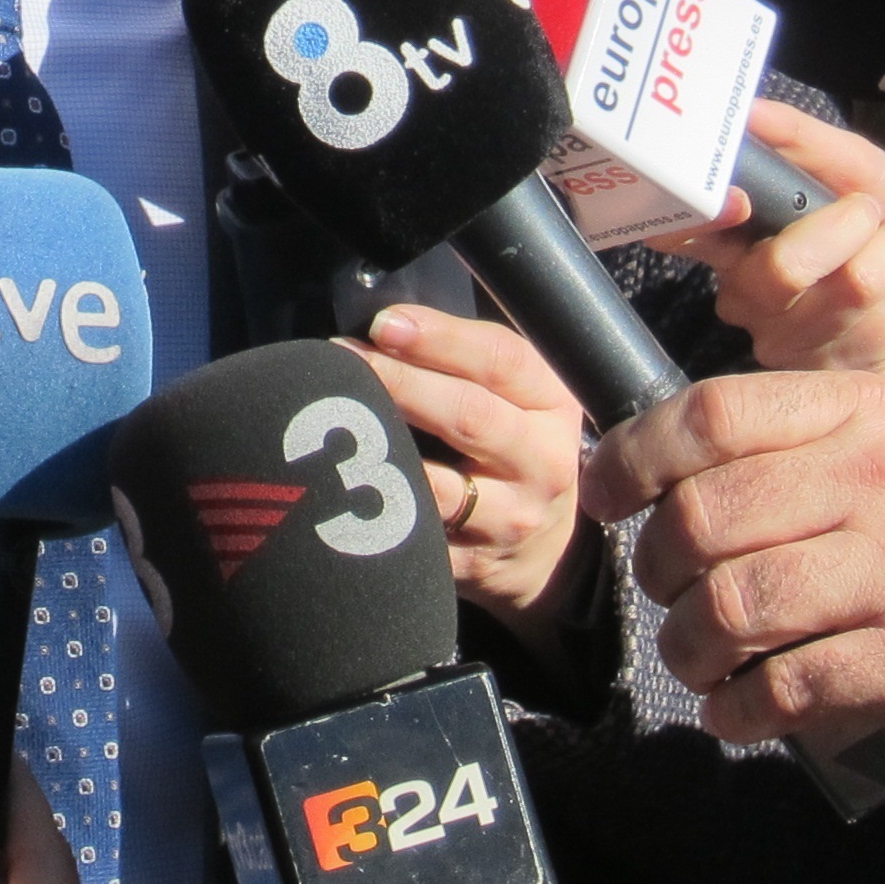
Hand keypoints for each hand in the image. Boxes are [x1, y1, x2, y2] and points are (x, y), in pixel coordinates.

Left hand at [352, 304, 589, 659]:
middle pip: (469, 416)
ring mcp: (508, 520)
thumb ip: (471, 357)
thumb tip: (389, 318)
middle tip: (344, 358)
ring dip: (378, 452)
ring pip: (438, 487)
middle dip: (399, 382)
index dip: (440, 338)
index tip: (384, 323)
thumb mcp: (523, 396)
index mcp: (552, 405)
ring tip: (332, 423)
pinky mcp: (472, 566)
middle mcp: (540, 463)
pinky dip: (372, 514)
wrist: (547, 551)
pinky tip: (335, 489)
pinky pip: (415, 538)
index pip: (502, 361)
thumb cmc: (515, 447)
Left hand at [583, 371, 884, 748]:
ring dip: (690, 647)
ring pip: (733, 608)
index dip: (634, 456)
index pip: (710, 417)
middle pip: (705, 519)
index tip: (604, 494)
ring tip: (697, 660)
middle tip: (666, 594)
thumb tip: (670, 474)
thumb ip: (800, 442)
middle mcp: (873, 480)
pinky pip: (787, 688)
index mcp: (860, 412)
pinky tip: (737, 713)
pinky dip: (740, 710)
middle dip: (660, 569)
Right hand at [651, 104, 884, 429]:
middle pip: (784, 269)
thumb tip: (751, 111)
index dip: (706, 221)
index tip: (739, 200)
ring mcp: (797, 350)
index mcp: (738, 246)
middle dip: (850, 223)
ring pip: (855, 288)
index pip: (693, 237)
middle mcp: (752, 306)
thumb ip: (805, 142)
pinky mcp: (847, 382)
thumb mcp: (859, 171)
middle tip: (872, 212)